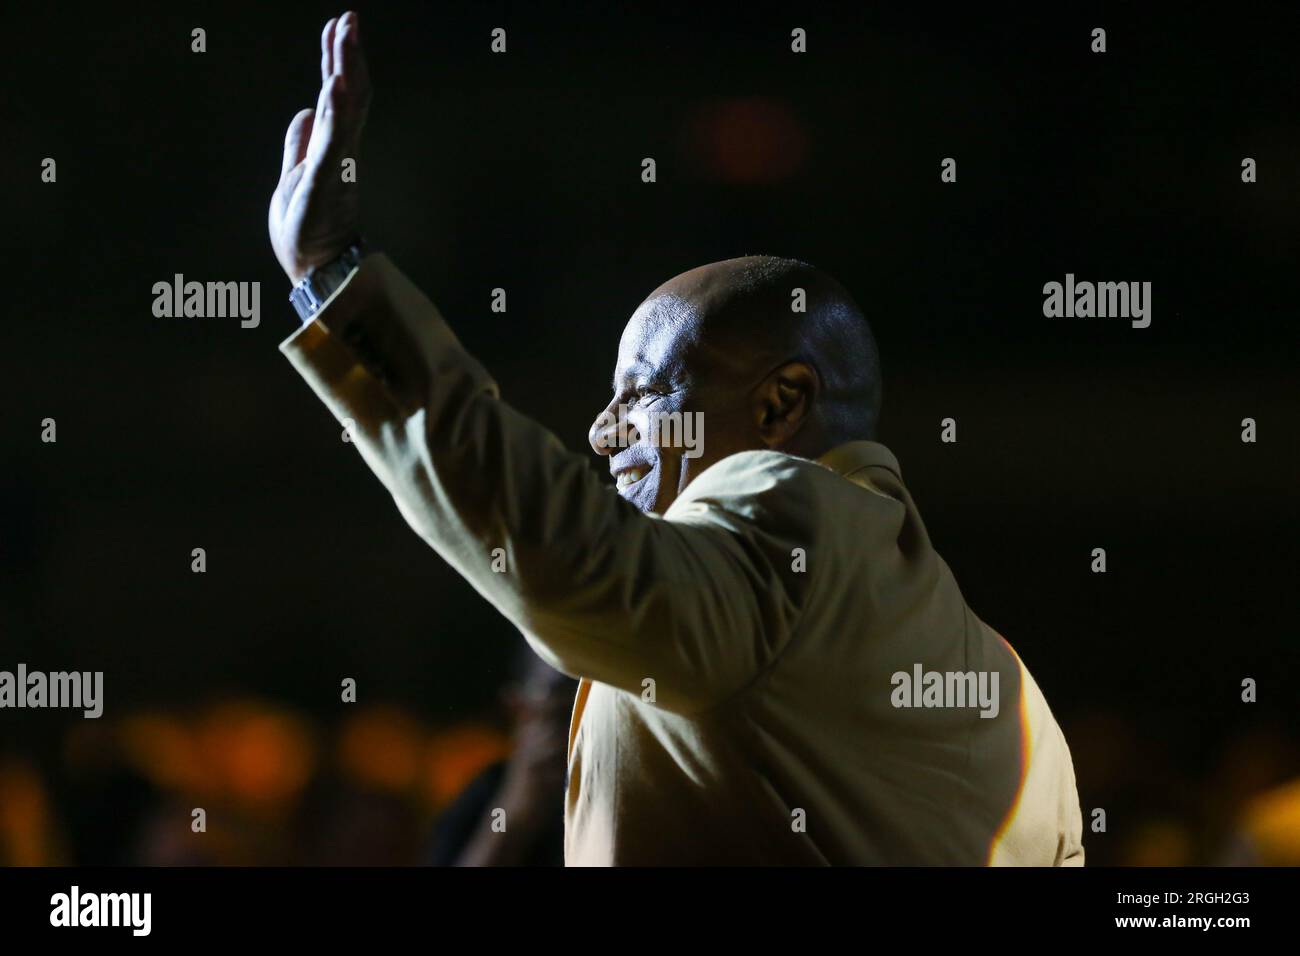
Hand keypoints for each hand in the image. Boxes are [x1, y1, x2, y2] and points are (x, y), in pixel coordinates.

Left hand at [269, 11, 370, 284]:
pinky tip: (337, 85)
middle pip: (347, 93)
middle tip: (350, 17)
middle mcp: (339, 152)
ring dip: (346, 70)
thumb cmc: (306, 231)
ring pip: (345, 109)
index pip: (336, 94)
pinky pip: (334, 141)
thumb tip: (304, 112)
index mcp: (330, 148)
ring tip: (347, 35)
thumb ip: (299, 144)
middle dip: (347, 54)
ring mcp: (336, 165)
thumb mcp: (294, 176)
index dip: (338, 59)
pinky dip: (337, 113)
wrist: (314, 270)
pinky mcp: (327, 181)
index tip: (340, 25)